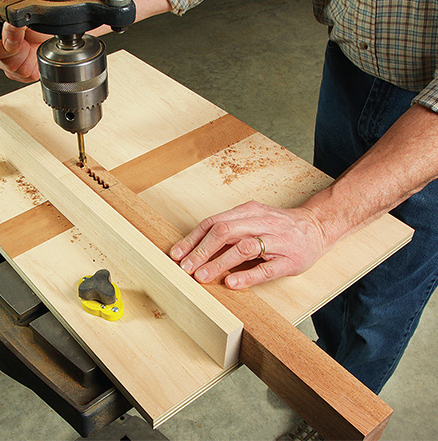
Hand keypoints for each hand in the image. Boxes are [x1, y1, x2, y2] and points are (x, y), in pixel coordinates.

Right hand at [0, 15, 49, 82]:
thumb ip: (15, 22)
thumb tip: (10, 27)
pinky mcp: (19, 75)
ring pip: (17, 71)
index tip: (21, 37)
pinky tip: (33, 56)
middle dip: (21, 51)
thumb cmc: (35, 23)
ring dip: (29, 57)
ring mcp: (6, 64)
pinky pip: (27, 77)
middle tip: (26, 41)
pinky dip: (35, 66)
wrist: (46, 32)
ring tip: (31, 47)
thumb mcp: (26, 17)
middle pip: (5, 63)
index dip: (9, 46)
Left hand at [169, 201, 328, 288]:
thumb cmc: (279, 226)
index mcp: (247, 212)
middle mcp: (260, 222)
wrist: (318, 225)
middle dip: (201, 251)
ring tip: (202, 276)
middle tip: (185, 268)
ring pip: (243, 248)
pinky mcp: (289, 259)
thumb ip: (229, 231)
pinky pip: (266, 267)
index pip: (213, 222)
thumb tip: (195, 250)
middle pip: (224, 232)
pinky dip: (248, 275)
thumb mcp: (252, 220)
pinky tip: (232, 283)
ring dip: (219, 263)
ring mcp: (276, 240)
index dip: (193, 239)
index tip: (177, 254)